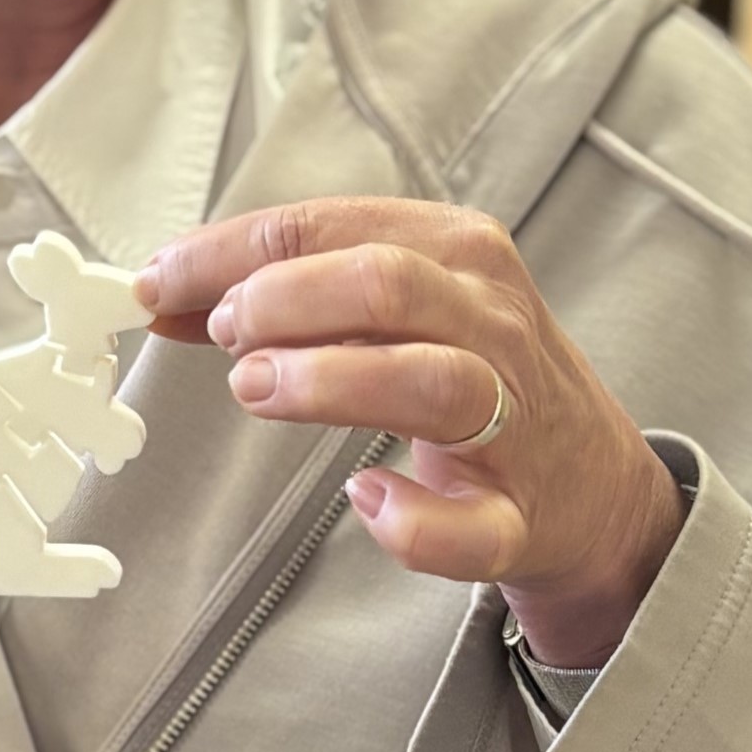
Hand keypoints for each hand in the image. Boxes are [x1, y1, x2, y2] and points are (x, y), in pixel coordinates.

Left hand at [136, 199, 683, 668]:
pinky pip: (472, 526)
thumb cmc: (474, 374)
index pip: (328, 225)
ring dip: (328, 380)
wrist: (593, 483)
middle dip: (283, 300)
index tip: (159, 281)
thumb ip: (288, 292)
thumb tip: (170, 291)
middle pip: (384, 284)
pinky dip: (412, 521)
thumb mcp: (390, 307)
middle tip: (226, 336)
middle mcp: (490, 321)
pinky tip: (365, 499)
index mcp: (455, 251)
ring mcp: (514, 419)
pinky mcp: (521, 517)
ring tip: (257, 388)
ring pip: (429, 380)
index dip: (228, 253)